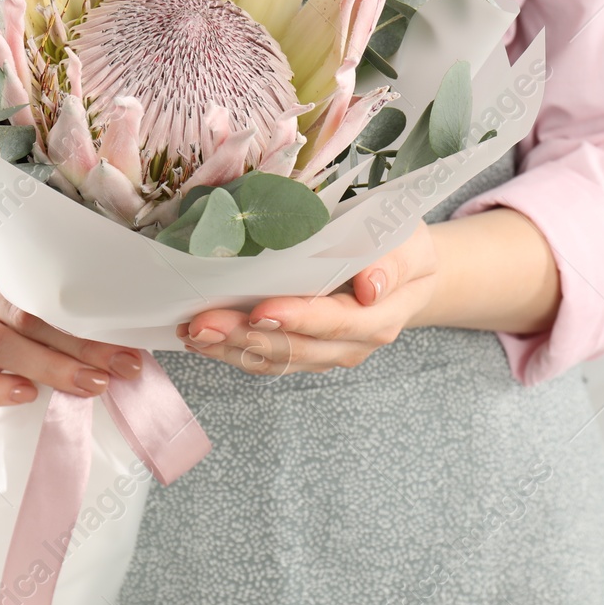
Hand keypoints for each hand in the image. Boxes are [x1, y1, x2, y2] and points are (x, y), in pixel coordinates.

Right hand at [0, 213, 142, 404]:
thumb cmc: (5, 288)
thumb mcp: (28, 272)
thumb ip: (64, 287)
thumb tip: (130, 326)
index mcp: (1, 248)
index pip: (46, 279)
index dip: (90, 310)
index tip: (130, 336)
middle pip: (26, 313)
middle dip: (81, 345)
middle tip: (123, 367)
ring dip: (48, 368)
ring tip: (90, 385)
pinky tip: (27, 395)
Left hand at [177, 222, 439, 374]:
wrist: (407, 276)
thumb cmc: (402, 249)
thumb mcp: (411, 243)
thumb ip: (394, 262)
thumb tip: (371, 285)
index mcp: (380, 316)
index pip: (336, 323)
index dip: (298, 318)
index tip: (261, 310)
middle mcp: (353, 345)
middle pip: (296, 348)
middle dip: (246, 337)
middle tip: (204, 322)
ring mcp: (327, 354)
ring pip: (275, 360)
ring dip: (231, 348)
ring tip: (192, 331)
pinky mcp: (305, 354)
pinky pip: (266, 361)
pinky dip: (232, 350)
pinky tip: (202, 338)